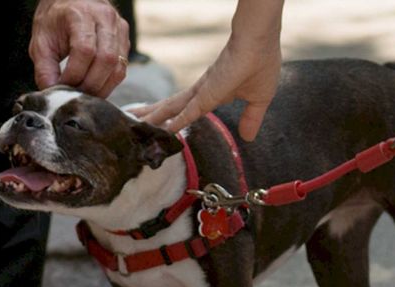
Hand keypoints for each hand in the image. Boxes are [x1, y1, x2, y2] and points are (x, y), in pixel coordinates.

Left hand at [30, 0, 129, 97]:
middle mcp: (105, 19)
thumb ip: (44, 68)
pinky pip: (122, 68)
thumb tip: (51, 92)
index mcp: (81, 14)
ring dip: (102, 87)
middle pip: (106, 60)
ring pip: (118, 67)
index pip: (85, 51)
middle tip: (75, 94)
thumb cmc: (55, 20)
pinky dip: (109, 82)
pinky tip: (95, 85)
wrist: (73, 1)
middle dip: (90, 84)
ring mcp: (119, 29)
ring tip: (85, 94)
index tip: (62, 86)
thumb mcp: (41, 40)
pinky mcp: (125, 40)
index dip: (74, 75)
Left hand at [132, 36, 280, 141]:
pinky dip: (175, 122)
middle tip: (133, 122)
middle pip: (172, 106)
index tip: (161, 125)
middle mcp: (202, 92)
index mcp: (214, 93)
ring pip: (172, 108)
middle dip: (153, 116)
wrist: (260, 40)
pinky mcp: (207, 92)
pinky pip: (188, 111)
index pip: (188, 108)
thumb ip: (252, 118)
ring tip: (133, 124)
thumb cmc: (262, 63)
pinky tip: (162, 131)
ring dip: (154, 118)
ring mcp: (202, 91)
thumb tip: (248, 137)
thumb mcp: (259, 100)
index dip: (174, 117)